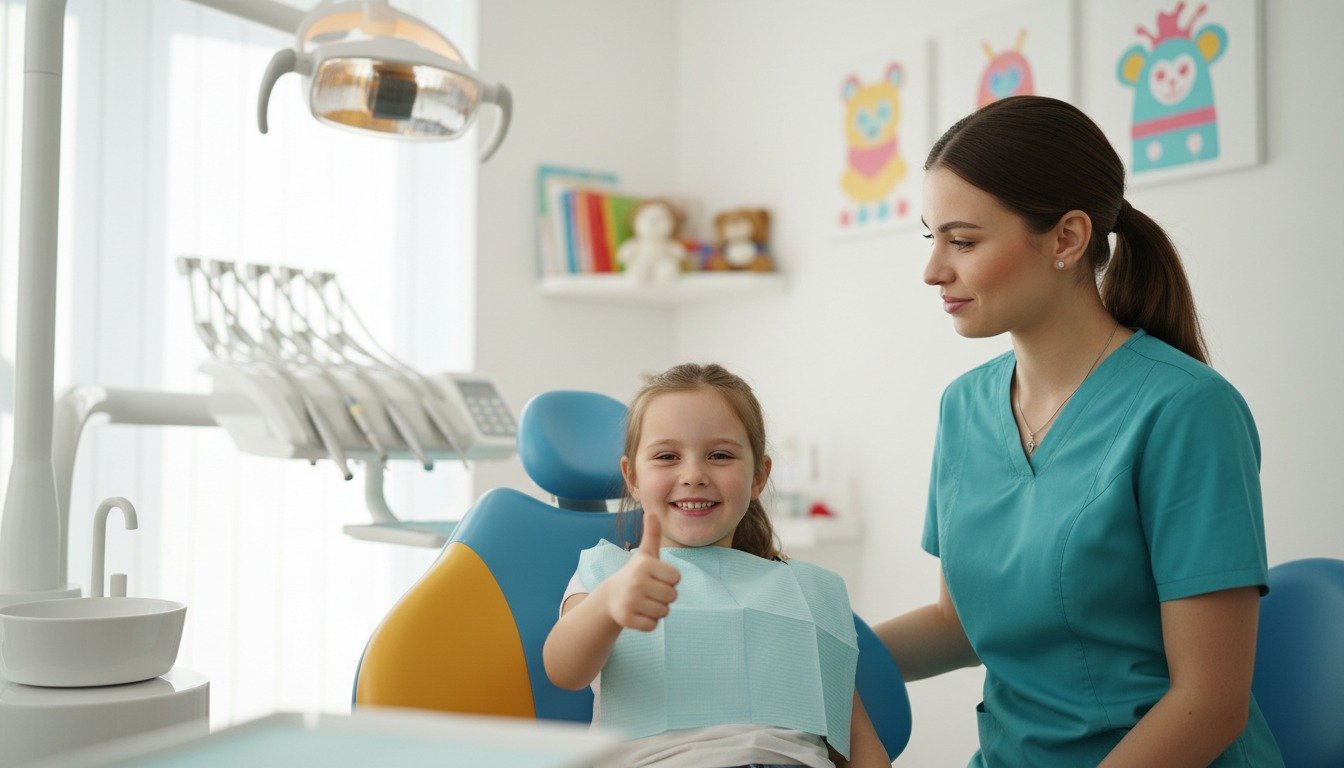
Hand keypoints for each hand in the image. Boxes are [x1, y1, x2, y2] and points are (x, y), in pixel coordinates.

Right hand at [604, 513, 680, 630]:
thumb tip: (652, 512)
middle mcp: (636, 581)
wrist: (611, 596)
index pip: (676, 578)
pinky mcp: (626, 619)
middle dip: (664, 596)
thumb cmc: (636, 573)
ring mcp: (630, 601)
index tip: (656, 577)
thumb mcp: (645, 554)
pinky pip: (653, 626)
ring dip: (657, 610)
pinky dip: (648, 622)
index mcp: (645, 564)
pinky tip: (638, 613)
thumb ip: (652, 534)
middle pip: (672, 596)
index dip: (669, 580)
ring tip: (644, 601)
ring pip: (664, 612)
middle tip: (649, 591)